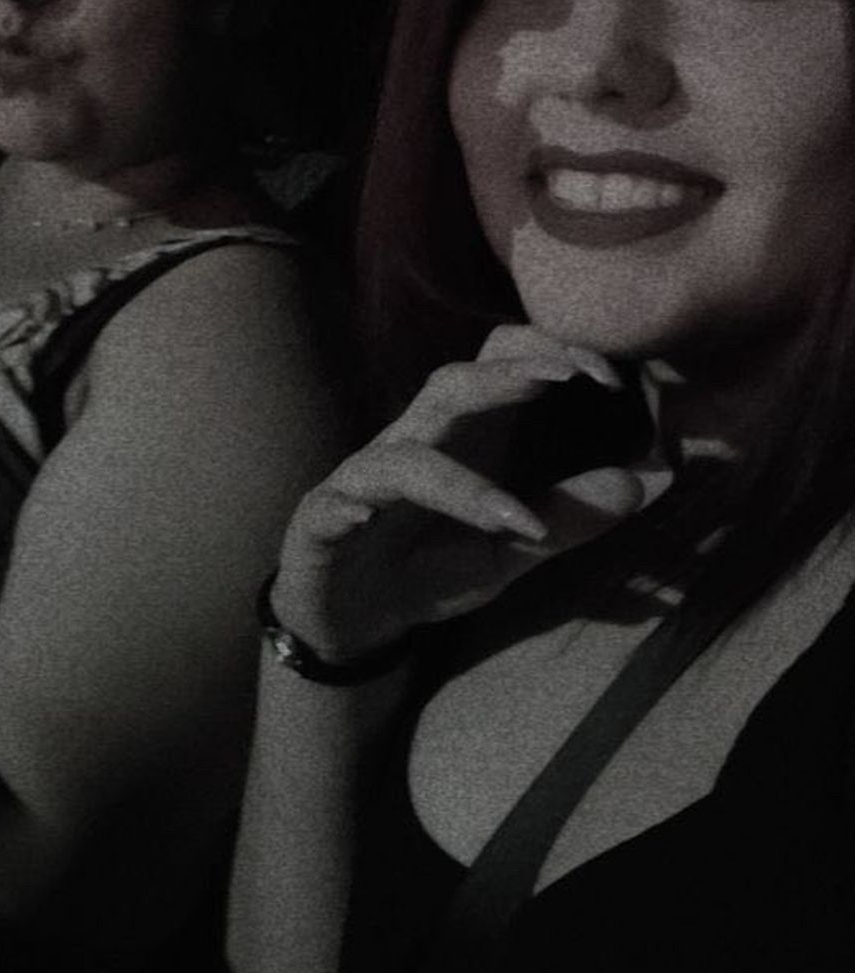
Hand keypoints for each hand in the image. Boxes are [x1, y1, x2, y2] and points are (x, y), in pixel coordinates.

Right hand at [272, 326, 669, 664]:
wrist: (353, 618)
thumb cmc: (435, 564)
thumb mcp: (512, 550)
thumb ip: (573, 516)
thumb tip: (649, 482)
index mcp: (465, 436)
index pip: (501, 363)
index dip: (547, 354)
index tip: (608, 375)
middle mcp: (416, 442)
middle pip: (451, 384)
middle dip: (505, 375)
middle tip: (565, 379)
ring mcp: (366, 479)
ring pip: (403, 454)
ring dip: (460, 481)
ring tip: (513, 517)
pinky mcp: (322, 520)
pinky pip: (338, 502)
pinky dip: (355, 504)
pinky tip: (368, 515)